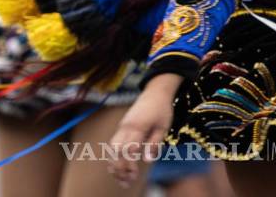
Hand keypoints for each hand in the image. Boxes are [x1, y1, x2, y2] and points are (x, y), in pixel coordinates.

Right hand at [109, 73, 182, 187]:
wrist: (154, 92)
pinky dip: (113, 155)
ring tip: (119, 178)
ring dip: (114, 163)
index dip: (129, 164)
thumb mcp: (163, 127)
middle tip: (126, 182)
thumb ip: (154, 144)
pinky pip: (113, 142)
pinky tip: (116, 166)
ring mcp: (122, 126)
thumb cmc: (162, 110)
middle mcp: (125, 126)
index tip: (133, 176)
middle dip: (119, 167)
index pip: (129, 149)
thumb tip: (147, 160)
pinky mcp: (121, 127)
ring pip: (112, 147)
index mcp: (137, 126)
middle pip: (116, 150)